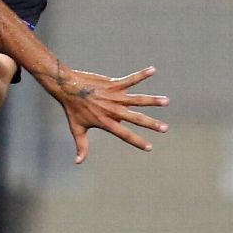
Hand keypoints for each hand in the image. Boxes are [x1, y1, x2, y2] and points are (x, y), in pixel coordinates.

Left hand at [55, 66, 169, 163]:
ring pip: (136, 99)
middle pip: (135, 118)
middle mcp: (112, 110)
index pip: (124, 134)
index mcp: (105, 122)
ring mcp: (113, 96)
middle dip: (151, 124)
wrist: (66, 87)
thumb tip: (78, 162)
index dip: (136, 141)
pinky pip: (130, 79)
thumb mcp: (77, 129)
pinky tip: (153, 70)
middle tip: (165, 128)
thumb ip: (82, 146)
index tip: (150, 147)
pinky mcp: (112, 84)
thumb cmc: (72, 109)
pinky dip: (141, 74)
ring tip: (166, 101)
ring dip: (152, 100)